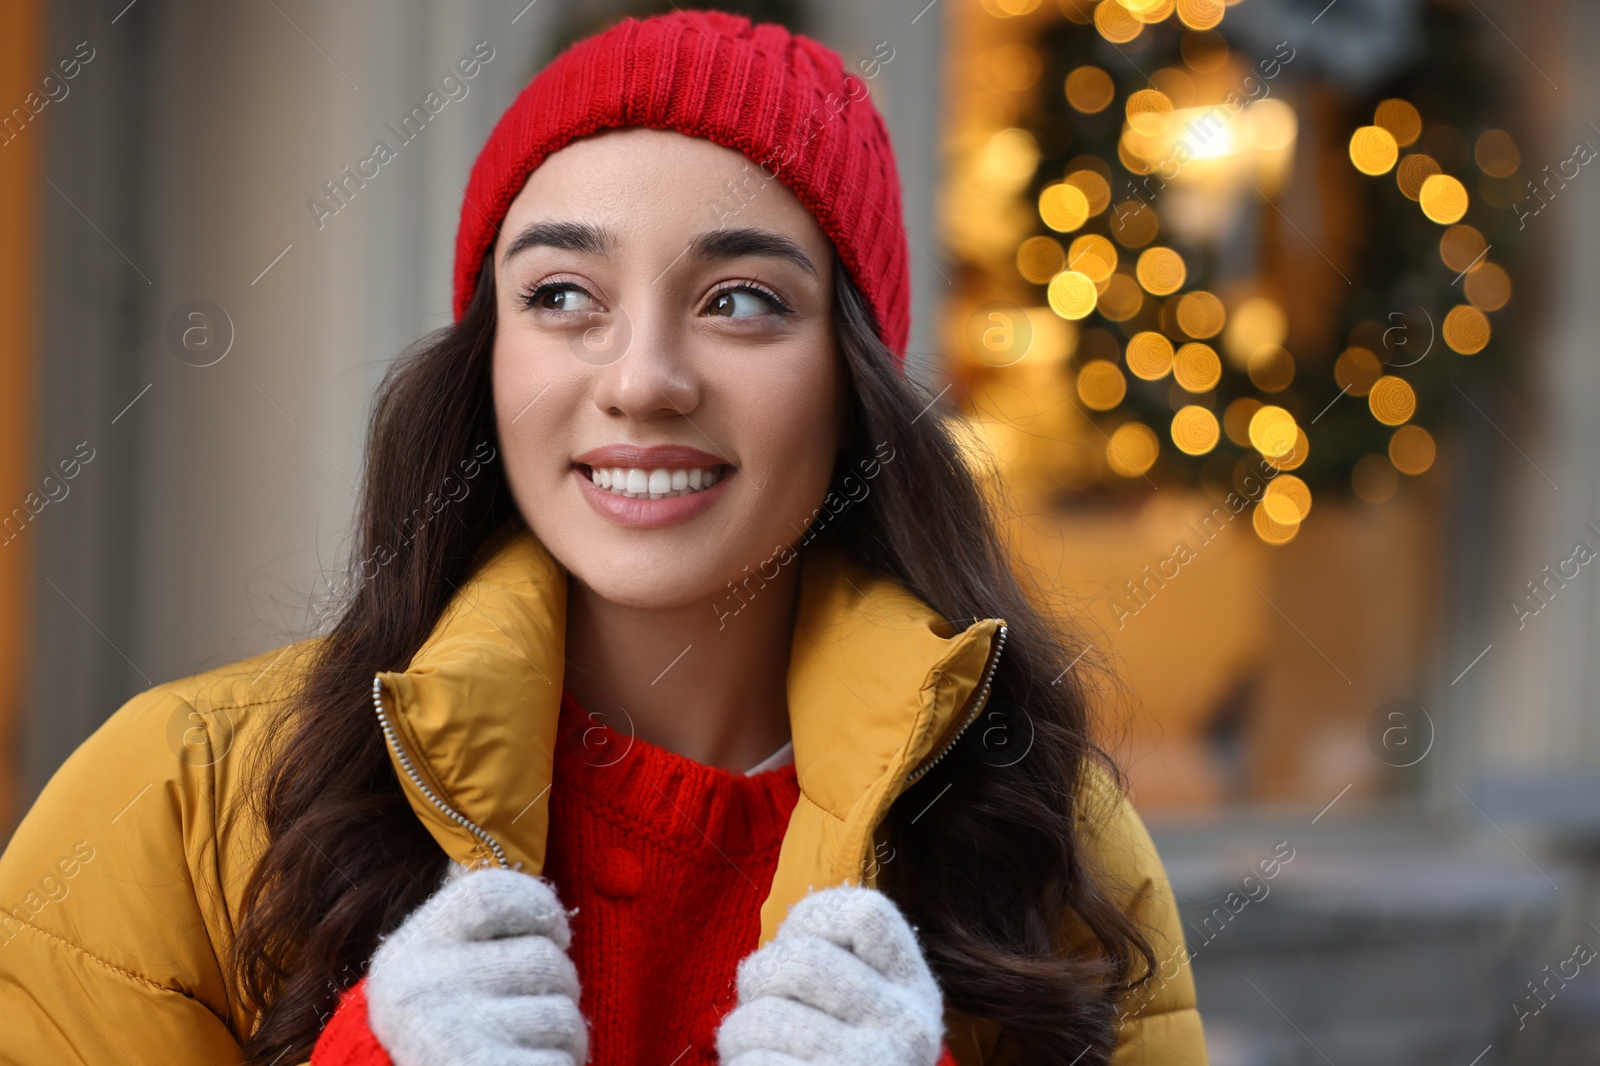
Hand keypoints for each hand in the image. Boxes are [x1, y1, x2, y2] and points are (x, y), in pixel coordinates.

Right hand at [365, 863, 587, 1065]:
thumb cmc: (441, 1034)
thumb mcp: (437, 972)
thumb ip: (482, 935)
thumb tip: (550, 913)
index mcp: (414, 948)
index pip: (495, 893)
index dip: (541, 907)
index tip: (554, 934)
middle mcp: (427, 986)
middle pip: (546, 959)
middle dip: (557, 987)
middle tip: (528, 1014)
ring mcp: (455, 1034)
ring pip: (562, 1016)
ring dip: (561, 1037)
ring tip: (522, 1048)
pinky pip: (559, 1060)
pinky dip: (556, 1065)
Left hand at [717, 885, 944, 1065]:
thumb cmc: (840, 1060)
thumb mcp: (864, 1012)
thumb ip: (838, 964)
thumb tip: (794, 924)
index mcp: (914, 992)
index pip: (866, 913)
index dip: (815, 918)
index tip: (798, 945)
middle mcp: (906, 1029)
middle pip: (800, 960)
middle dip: (758, 978)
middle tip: (762, 1007)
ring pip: (764, 1016)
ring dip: (739, 1033)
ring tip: (757, 1051)